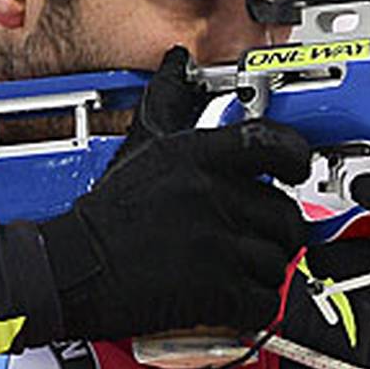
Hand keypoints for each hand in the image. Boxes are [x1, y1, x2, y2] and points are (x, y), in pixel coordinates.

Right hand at [38, 47, 311, 341]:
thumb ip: (170, 105)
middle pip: (285, 213)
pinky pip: (266, 300)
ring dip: (264, 271)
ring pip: (278, 260)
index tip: (299, 167)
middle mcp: (210, 194)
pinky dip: (257, 306)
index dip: (297, 156)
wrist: (71, 267)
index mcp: (195, 155)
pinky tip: (235, 299)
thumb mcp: (140, 148)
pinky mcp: (214, 290)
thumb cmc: (104, 214)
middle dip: (277, 232)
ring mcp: (215, 243)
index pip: (272, 143)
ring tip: (236, 269)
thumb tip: (176, 62)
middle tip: (256, 238)